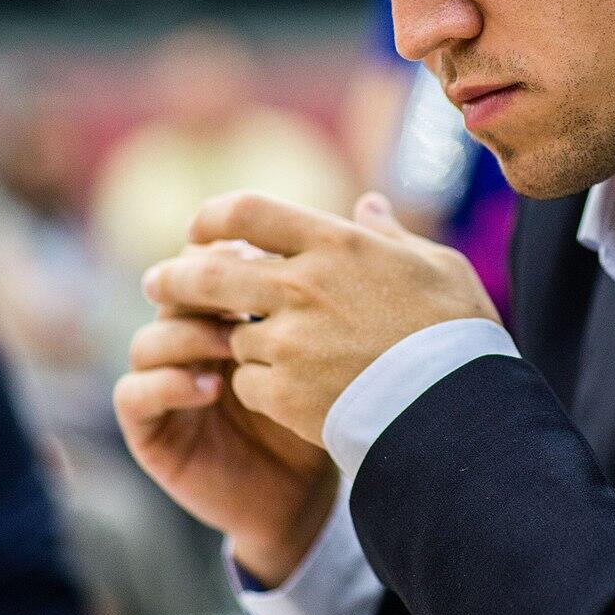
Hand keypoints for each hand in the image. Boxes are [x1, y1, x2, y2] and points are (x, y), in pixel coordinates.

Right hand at [114, 275, 337, 587]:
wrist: (307, 495)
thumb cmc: (321, 414)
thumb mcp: (328, 351)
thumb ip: (335, 290)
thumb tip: (372, 203)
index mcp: (223, 314)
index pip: (206, 263)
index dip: (227, 253)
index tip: (265, 255)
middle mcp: (186, 343)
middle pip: (171, 292)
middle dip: (202, 287)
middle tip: (243, 291)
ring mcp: (162, 384)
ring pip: (147, 340)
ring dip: (187, 336)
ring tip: (233, 344)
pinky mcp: (149, 431)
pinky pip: (133, 394)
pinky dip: (168, 385)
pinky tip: (212, 388)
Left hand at [139, 191, 502, 446]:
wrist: (458, 409)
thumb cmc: (456, 332)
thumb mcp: (437, 265)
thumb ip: (391, 234)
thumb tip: (368, 205)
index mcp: (335, 244)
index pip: (245, 211)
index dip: (212, 218)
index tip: (199, 232)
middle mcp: (301, 286)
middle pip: (208, 274)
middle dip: (173, 278)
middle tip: (156, 284)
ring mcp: (289, 342)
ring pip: (231, 337)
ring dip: (239, 344)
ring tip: (259, 354)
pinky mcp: (284, 393)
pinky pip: (248, 385)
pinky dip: (259, 388)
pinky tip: (286, 394)